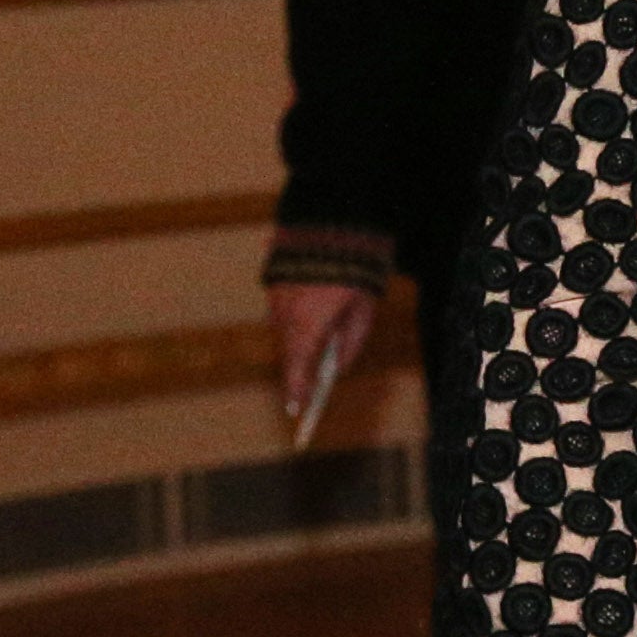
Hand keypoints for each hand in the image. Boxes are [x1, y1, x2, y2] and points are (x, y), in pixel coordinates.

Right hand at [265, 280, 373, 435]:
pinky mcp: (272, 286)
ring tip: (308, 357)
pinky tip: (308, 320)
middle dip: (300, 368)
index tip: (297, 410)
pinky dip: (293, 321)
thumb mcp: (364, 311)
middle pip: (290, 352)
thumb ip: (352, 343)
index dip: (296, 391)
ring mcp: (275, 300)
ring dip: (298, 342)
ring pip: (284, 332)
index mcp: (308, 324)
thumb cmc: (356, 271)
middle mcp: (285, 316)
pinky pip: (281, 313)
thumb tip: (339, 369)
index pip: (297, 368)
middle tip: (305, 391)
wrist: (333, 226)